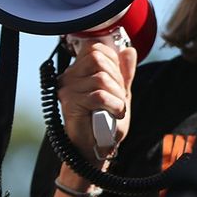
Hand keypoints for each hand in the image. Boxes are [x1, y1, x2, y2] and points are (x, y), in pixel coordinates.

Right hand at [57, 42, 136, 159]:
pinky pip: (99, 96)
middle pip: (98, 59)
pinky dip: (114, 105)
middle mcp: (69, 77)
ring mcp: (68, 90)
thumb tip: (129, 50)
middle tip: (118, 97)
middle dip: (117, 79)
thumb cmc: (105, 123)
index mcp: (78, 71)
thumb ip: (123, 72)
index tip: (117, 81)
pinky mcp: (70, 104)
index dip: (113, 61)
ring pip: (101, 79)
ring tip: (116, 109)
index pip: (95, 48)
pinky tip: (115, 114)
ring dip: (117, 96)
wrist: (96, 149)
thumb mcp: (119, 93)